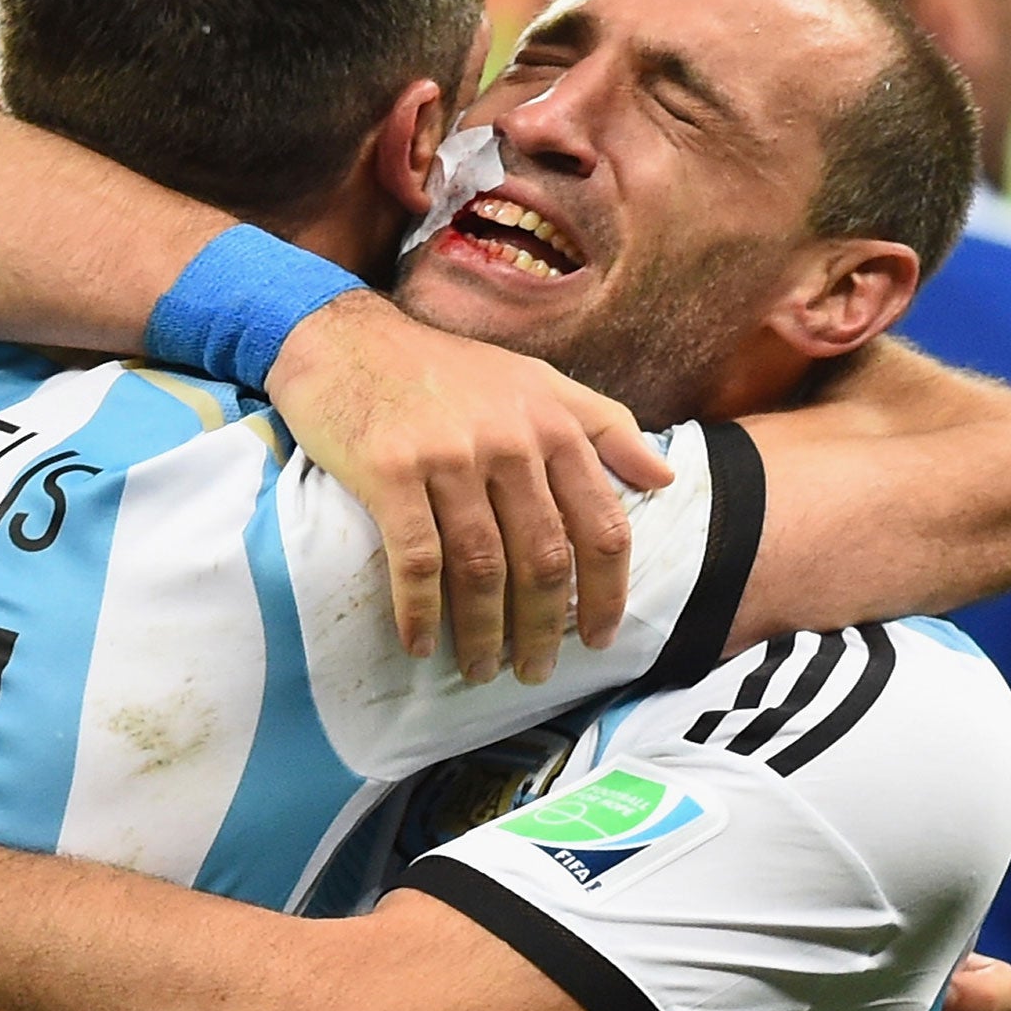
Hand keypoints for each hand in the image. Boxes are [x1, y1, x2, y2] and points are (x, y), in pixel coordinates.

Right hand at [266, 292, 670, 684]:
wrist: (345, 339)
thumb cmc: (441, 369)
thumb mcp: (536, 380)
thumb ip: (604, 426)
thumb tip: (666, 477)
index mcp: (552, 424)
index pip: (601, 525)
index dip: (607, 593)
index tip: (600, 638)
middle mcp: (510, 441)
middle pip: (544, 559)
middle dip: (544, 628)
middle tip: (535, 671)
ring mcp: (450, 457)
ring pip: (483, 568)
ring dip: (484, 633)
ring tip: (481, 670)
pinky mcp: (391, 471)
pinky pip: (417, 560)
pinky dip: (421, 611)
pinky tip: (419, 644)